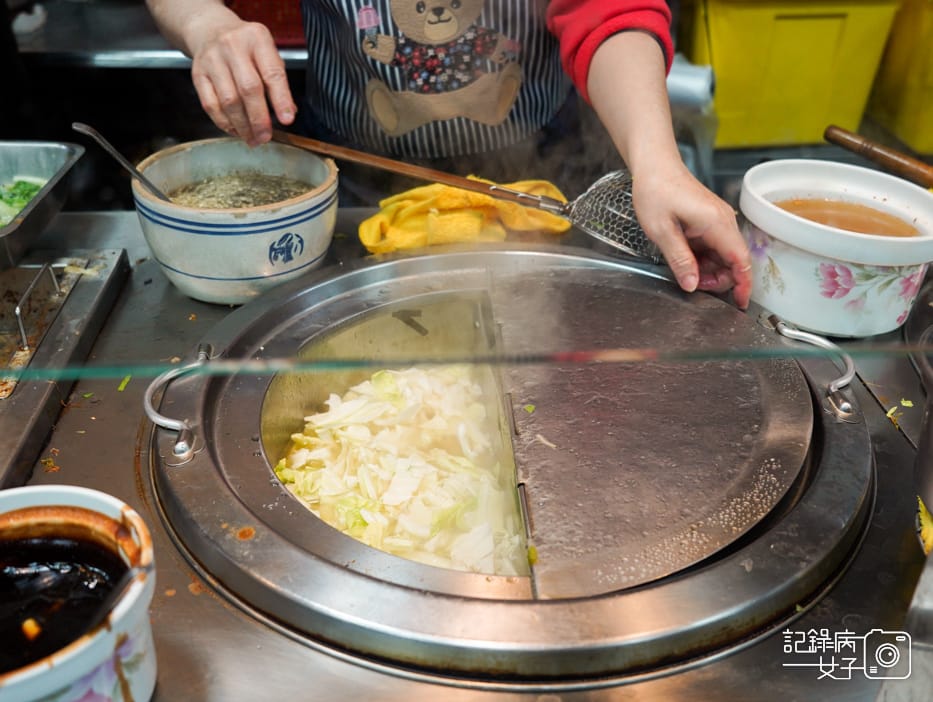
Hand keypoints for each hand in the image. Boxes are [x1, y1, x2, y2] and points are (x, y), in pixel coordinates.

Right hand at [189, 19, 296, 145]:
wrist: (211, 30)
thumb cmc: (245, 47)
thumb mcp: (267, 53)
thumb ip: (278, 81)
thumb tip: (288, 112)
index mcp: (257, 39)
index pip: (272, 73)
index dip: (281, 99)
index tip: (287, 120)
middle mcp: (233, 46)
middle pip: (248, 89)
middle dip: (259, 119)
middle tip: (265, 137)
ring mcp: (212, 60)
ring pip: (228, 100)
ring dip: (242, 125)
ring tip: (252, 138)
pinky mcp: (198, 74)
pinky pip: (210, 105)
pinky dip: (224, 122)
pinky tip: (235, 130)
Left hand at [632, 163, 751, 308]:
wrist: (654, 166)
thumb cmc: (655, 191)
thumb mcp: (661, 231)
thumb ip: (679, 260)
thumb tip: (692, 285)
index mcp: (716, 223)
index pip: (741, 260)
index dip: (743, 284)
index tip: (741, 303)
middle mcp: (723, 221)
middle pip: (734, 261)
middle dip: (717, 279)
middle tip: (691, 282)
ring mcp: (718, 221)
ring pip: (723, 256)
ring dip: (708, 270)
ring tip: (684, 270)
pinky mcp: (710, 221)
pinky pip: (714, 247)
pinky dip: (703, 258)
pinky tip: (685, 258)